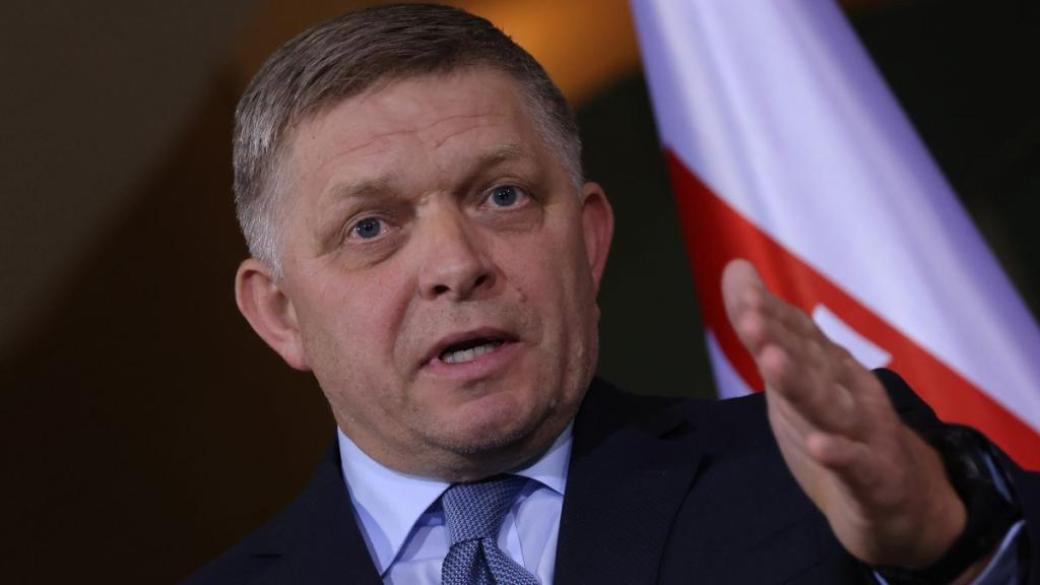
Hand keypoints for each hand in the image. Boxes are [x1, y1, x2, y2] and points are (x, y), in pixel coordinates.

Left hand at [721, 259, 974, 573]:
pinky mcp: (877, 479)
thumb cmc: (838, 428)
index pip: (799, 333)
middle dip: (780, 339)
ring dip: (802, 385)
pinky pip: (859, 466)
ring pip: (831, 408)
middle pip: (811, 363)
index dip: (769, 312)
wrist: (903, 502)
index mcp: (830, 368)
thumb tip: (735, 270)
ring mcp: (866, 434)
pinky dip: (841, 455)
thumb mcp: (793, 381)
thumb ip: (766, 330)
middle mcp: (849, 391)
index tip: (739, 287)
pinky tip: (818, 446)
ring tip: (772, 363)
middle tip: (749, 317)